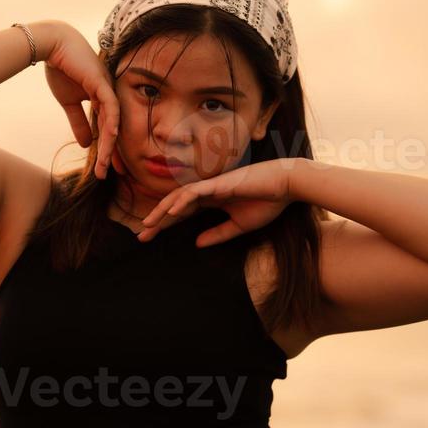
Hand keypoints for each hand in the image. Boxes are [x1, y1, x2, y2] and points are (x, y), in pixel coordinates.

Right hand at [43, 23, 119, 179]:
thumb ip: (78, 122)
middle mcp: (109, 95)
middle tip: (109, 175)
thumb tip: (85, 144)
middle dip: (112, 154)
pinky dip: (112, 120)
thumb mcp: (68, 102)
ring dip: (110, 144)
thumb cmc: (61, 68)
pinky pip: (110, 104)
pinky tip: (112, 136)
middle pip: (114, 129)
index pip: (109, 128)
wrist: (52, 45)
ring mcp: (107, 88)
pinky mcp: (101, 81)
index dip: (110, 149)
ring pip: (113, 121)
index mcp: (102, 99)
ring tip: (106, 165)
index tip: (108, 169)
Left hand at [137, 158, 298, 246]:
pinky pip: (195, 191)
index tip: (149, 238)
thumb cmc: (267, 202)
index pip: (181, 213)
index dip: (164, 225)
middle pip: (175, 205)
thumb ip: (218, 234)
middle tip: (141, 236)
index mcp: (210, 201)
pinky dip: (182, 200)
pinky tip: (171, 212)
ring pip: (179, 197)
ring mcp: (211, 186)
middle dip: (157, 220)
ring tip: (148, 224)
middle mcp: (207, 192)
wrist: (286, 186)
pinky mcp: (219, 183)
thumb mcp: (239, 226)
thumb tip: (197, 244)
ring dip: (163, 210)